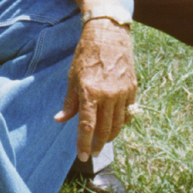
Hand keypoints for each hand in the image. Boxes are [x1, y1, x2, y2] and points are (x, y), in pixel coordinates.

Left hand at [57, 20, 137, 159]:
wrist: (108, 35)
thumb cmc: (86, 55)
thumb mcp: (72, 77)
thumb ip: (69, 102)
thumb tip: (60, 120)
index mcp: (90, 92)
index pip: (87, 126)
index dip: (84, 143)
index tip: (83, 156)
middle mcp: (108, 95)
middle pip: (105, 129)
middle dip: (99, 144)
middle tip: (94, 152)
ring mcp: (123, 93)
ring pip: (118, 124)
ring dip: (110, 136)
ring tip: (103, 141)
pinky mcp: (132, 89)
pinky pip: (128, 113)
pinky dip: (121, 123)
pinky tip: (115, 125)